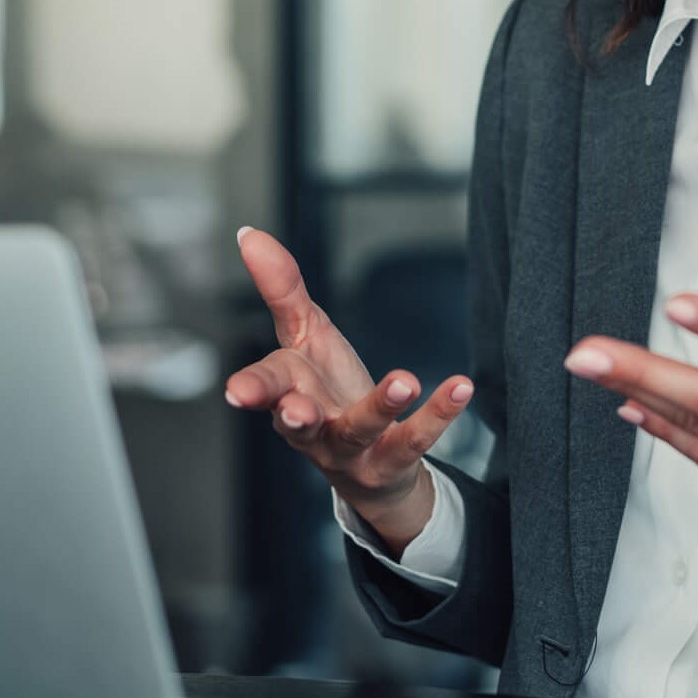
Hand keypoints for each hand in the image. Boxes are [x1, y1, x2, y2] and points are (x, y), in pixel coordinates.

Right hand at [225, 227, 473, 555]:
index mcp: (288, 391)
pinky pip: (415, 439)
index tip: (237, 392)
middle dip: (294, 417)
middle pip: (298, 422)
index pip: (267, 385)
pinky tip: (461, 387)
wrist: (367, 463)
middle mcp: (312, 427)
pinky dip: (438, 414)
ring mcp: (352, 448)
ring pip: (360, 429)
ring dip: (381, 406)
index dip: (251, 389)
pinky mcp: (392, 460)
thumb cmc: (325, 390)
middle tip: (296, 412)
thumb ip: (281, 288)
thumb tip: (249, 234)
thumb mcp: (305, 335)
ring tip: (405, 380)